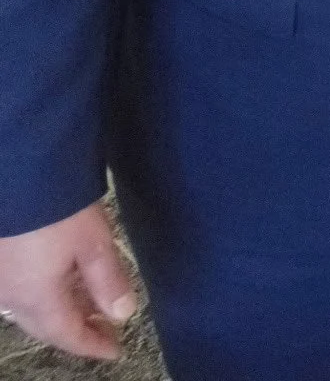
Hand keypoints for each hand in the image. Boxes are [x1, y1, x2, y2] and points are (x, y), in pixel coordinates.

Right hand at [0, 202, 136, 360]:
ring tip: (93, 307)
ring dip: (62, 311)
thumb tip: (123, 315)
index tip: (115, 351)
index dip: (92, 346)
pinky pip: (22, 290)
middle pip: (46, 325)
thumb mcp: (93, 243)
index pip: (65, 335)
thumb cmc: (57, 209)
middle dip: (77, 331)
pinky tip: (64, 282)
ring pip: (32, 308)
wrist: (15, 173)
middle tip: (106, 331)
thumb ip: (108, 281)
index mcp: (35, 298)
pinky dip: (47, 294)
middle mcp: (10, 296)